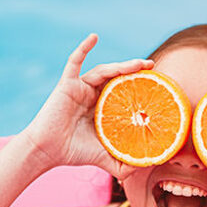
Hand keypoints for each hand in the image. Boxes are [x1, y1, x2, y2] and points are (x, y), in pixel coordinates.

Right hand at [21, 34, 149, 181]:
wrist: (47, 151)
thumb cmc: (74, 153)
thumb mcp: (105, 158)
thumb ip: (123, 164)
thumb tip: (146, 169)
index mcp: (103, 108)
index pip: (125, 92)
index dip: (140, 86)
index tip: (159, 83)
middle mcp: (93, 95)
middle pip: (117, 77)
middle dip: (135, 70)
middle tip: (153, 66)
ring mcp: (80, 88)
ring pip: (104, 71)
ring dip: (121, 65)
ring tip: (139, 64)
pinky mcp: (67, 84)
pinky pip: (74, 61)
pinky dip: (83, 48)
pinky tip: (94, 37)